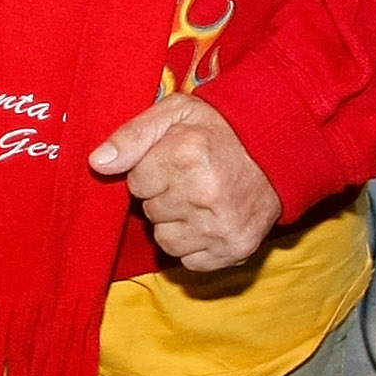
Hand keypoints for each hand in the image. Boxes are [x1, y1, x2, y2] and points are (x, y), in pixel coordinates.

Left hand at [90, 94, 281, 272]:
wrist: (277, 150)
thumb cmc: (219, 130)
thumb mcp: (174, 113)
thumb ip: (132, 135)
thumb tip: (97, 164)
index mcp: (186, 154)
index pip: (135, 182)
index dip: (150, 170)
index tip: (173, 160)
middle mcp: (203, 194)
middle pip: (150, 211)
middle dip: (162, 195)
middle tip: (189, 178)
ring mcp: (221, 226)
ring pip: (165, 240)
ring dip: (174, 223)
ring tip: (197, 199)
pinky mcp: (235, 249)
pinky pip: (189, 261)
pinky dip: (194, 244)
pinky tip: (208, 220)